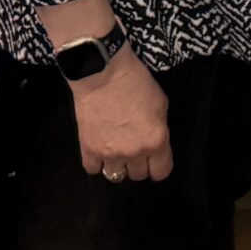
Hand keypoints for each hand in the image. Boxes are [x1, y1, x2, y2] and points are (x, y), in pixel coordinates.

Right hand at [68, 47, 172, 182]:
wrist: (104, 73)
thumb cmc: (137, 82)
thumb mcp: (161, 104)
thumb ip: (159, 128)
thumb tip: (153, 140)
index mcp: (156, 141)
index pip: (162, 172)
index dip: (159, 166)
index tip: (155, 160)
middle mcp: (134, 152)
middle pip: (139, 175)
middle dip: (139, 164)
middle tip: (135, 149)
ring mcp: (110, 154)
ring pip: (116, 177)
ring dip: (118, 165)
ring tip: (116, 152)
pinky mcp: (88, 149)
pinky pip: (93, 169)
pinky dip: (97, 163)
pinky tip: (99, 151)